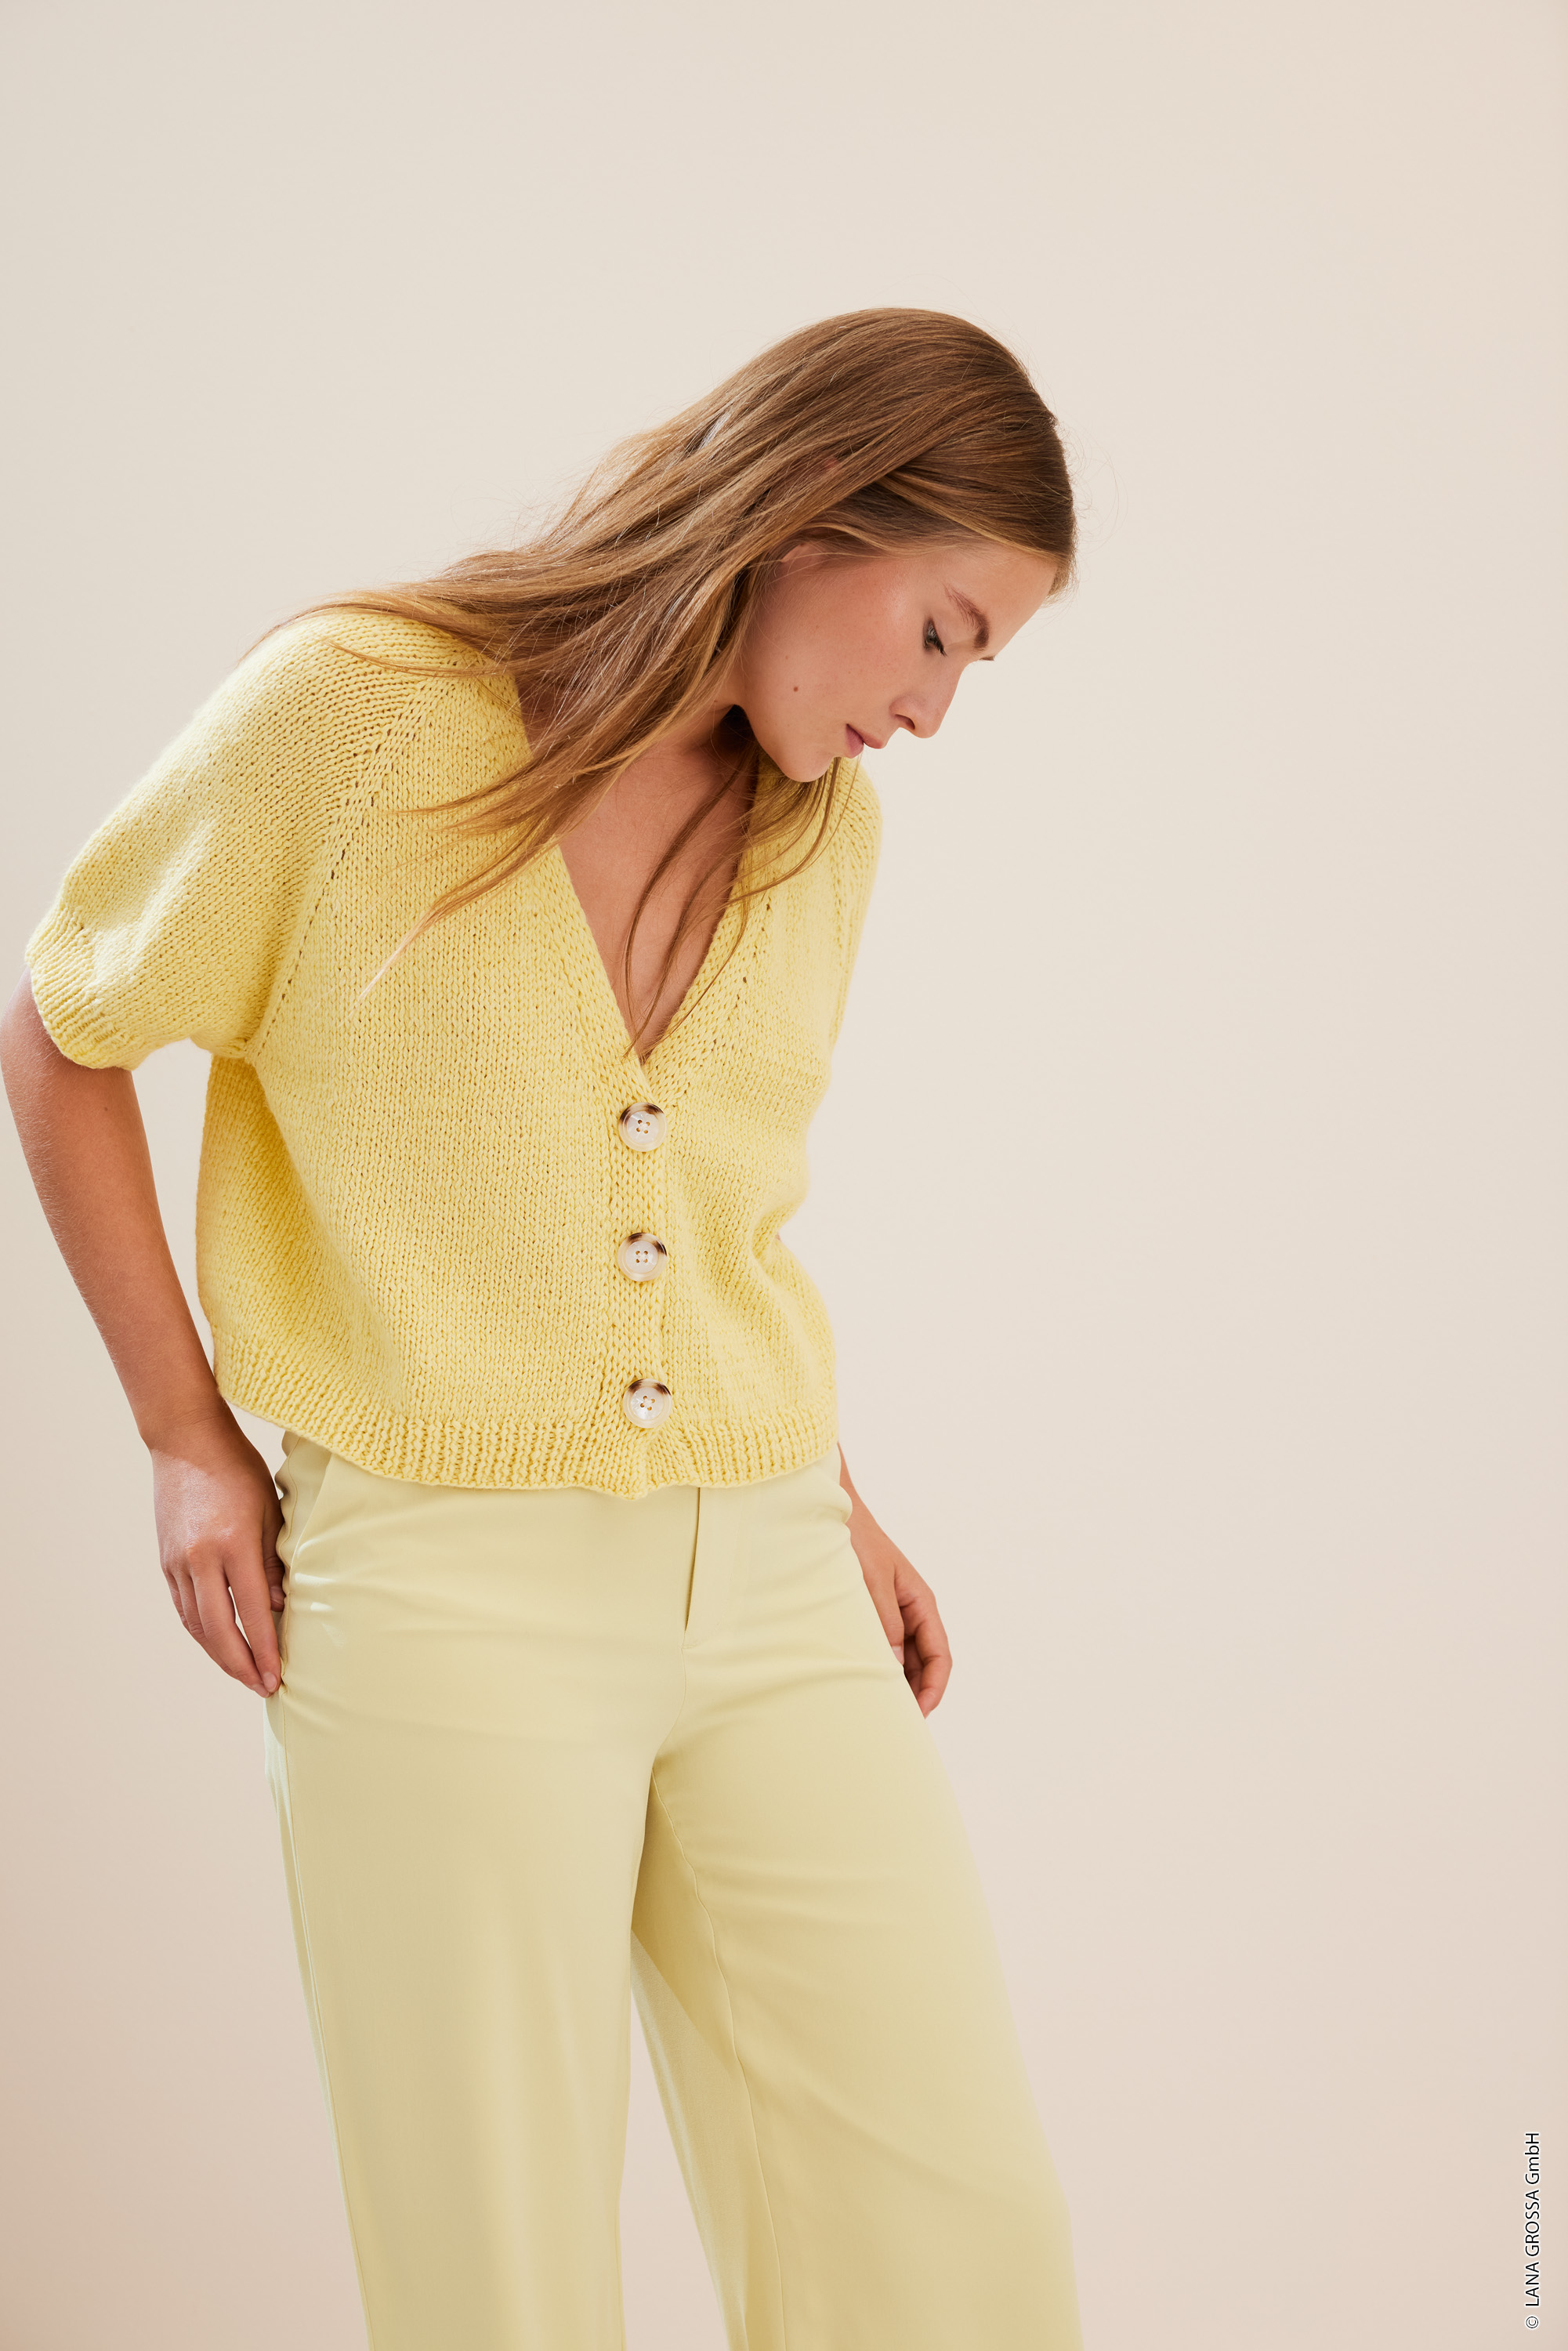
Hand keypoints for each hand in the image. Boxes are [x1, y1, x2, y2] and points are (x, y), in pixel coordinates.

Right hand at [148, 1407, 284, 1694]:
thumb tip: (281, 1608)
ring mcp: (178, 1562)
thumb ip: (275, 1561)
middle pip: (219, 1630)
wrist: (185, 1441)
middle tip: (262, 1687)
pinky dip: (202, 1631)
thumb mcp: (270, 1510)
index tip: (278, 1676)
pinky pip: (184, 1608)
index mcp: (233, 1544)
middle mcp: (200, 1559)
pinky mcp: (165, 1561)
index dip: (266, 1648)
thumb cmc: (238, 1469)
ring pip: (197, 1625)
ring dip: (220, 1654)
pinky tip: (219, 1644)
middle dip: (241, 1665)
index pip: (253, 1611)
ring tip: (244, 1673)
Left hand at [839, 1471, 952, 1716]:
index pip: (939, 1656)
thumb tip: (895, 1668)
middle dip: (915, 1694)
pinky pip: (881, 1648)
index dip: (933, 1689)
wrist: (830, 1511)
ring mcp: (891, 1613)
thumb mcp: (871, 1583)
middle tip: (896, 1726)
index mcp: (921, 1602)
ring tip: (878, 1711)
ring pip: (902, 1659)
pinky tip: (860, 1684)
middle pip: (923, 1663)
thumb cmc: (854, 1540)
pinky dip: (877, 1668)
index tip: (918, 1716)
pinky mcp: (870, 1614)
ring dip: (895, 1684)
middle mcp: (911, 1610)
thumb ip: (884, 1624)